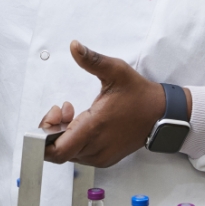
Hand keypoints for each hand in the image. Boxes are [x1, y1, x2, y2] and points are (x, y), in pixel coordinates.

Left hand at [40, 41, 191, 167]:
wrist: (161, 114)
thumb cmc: (139, 95)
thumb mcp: (116, 71)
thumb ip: (92, 59)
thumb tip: (75, 46)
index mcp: (94, 128)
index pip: (57, 150)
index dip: (44, 137)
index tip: (51, 116)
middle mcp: (95, 147)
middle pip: (57, 151)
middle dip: (52, 130)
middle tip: (60, 110)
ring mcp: (100, 156)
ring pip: (68, 153)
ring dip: (63, 134)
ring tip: (73, 113)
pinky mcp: (104, 159)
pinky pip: (79, 155)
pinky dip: (74, 140)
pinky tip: (83, 122)